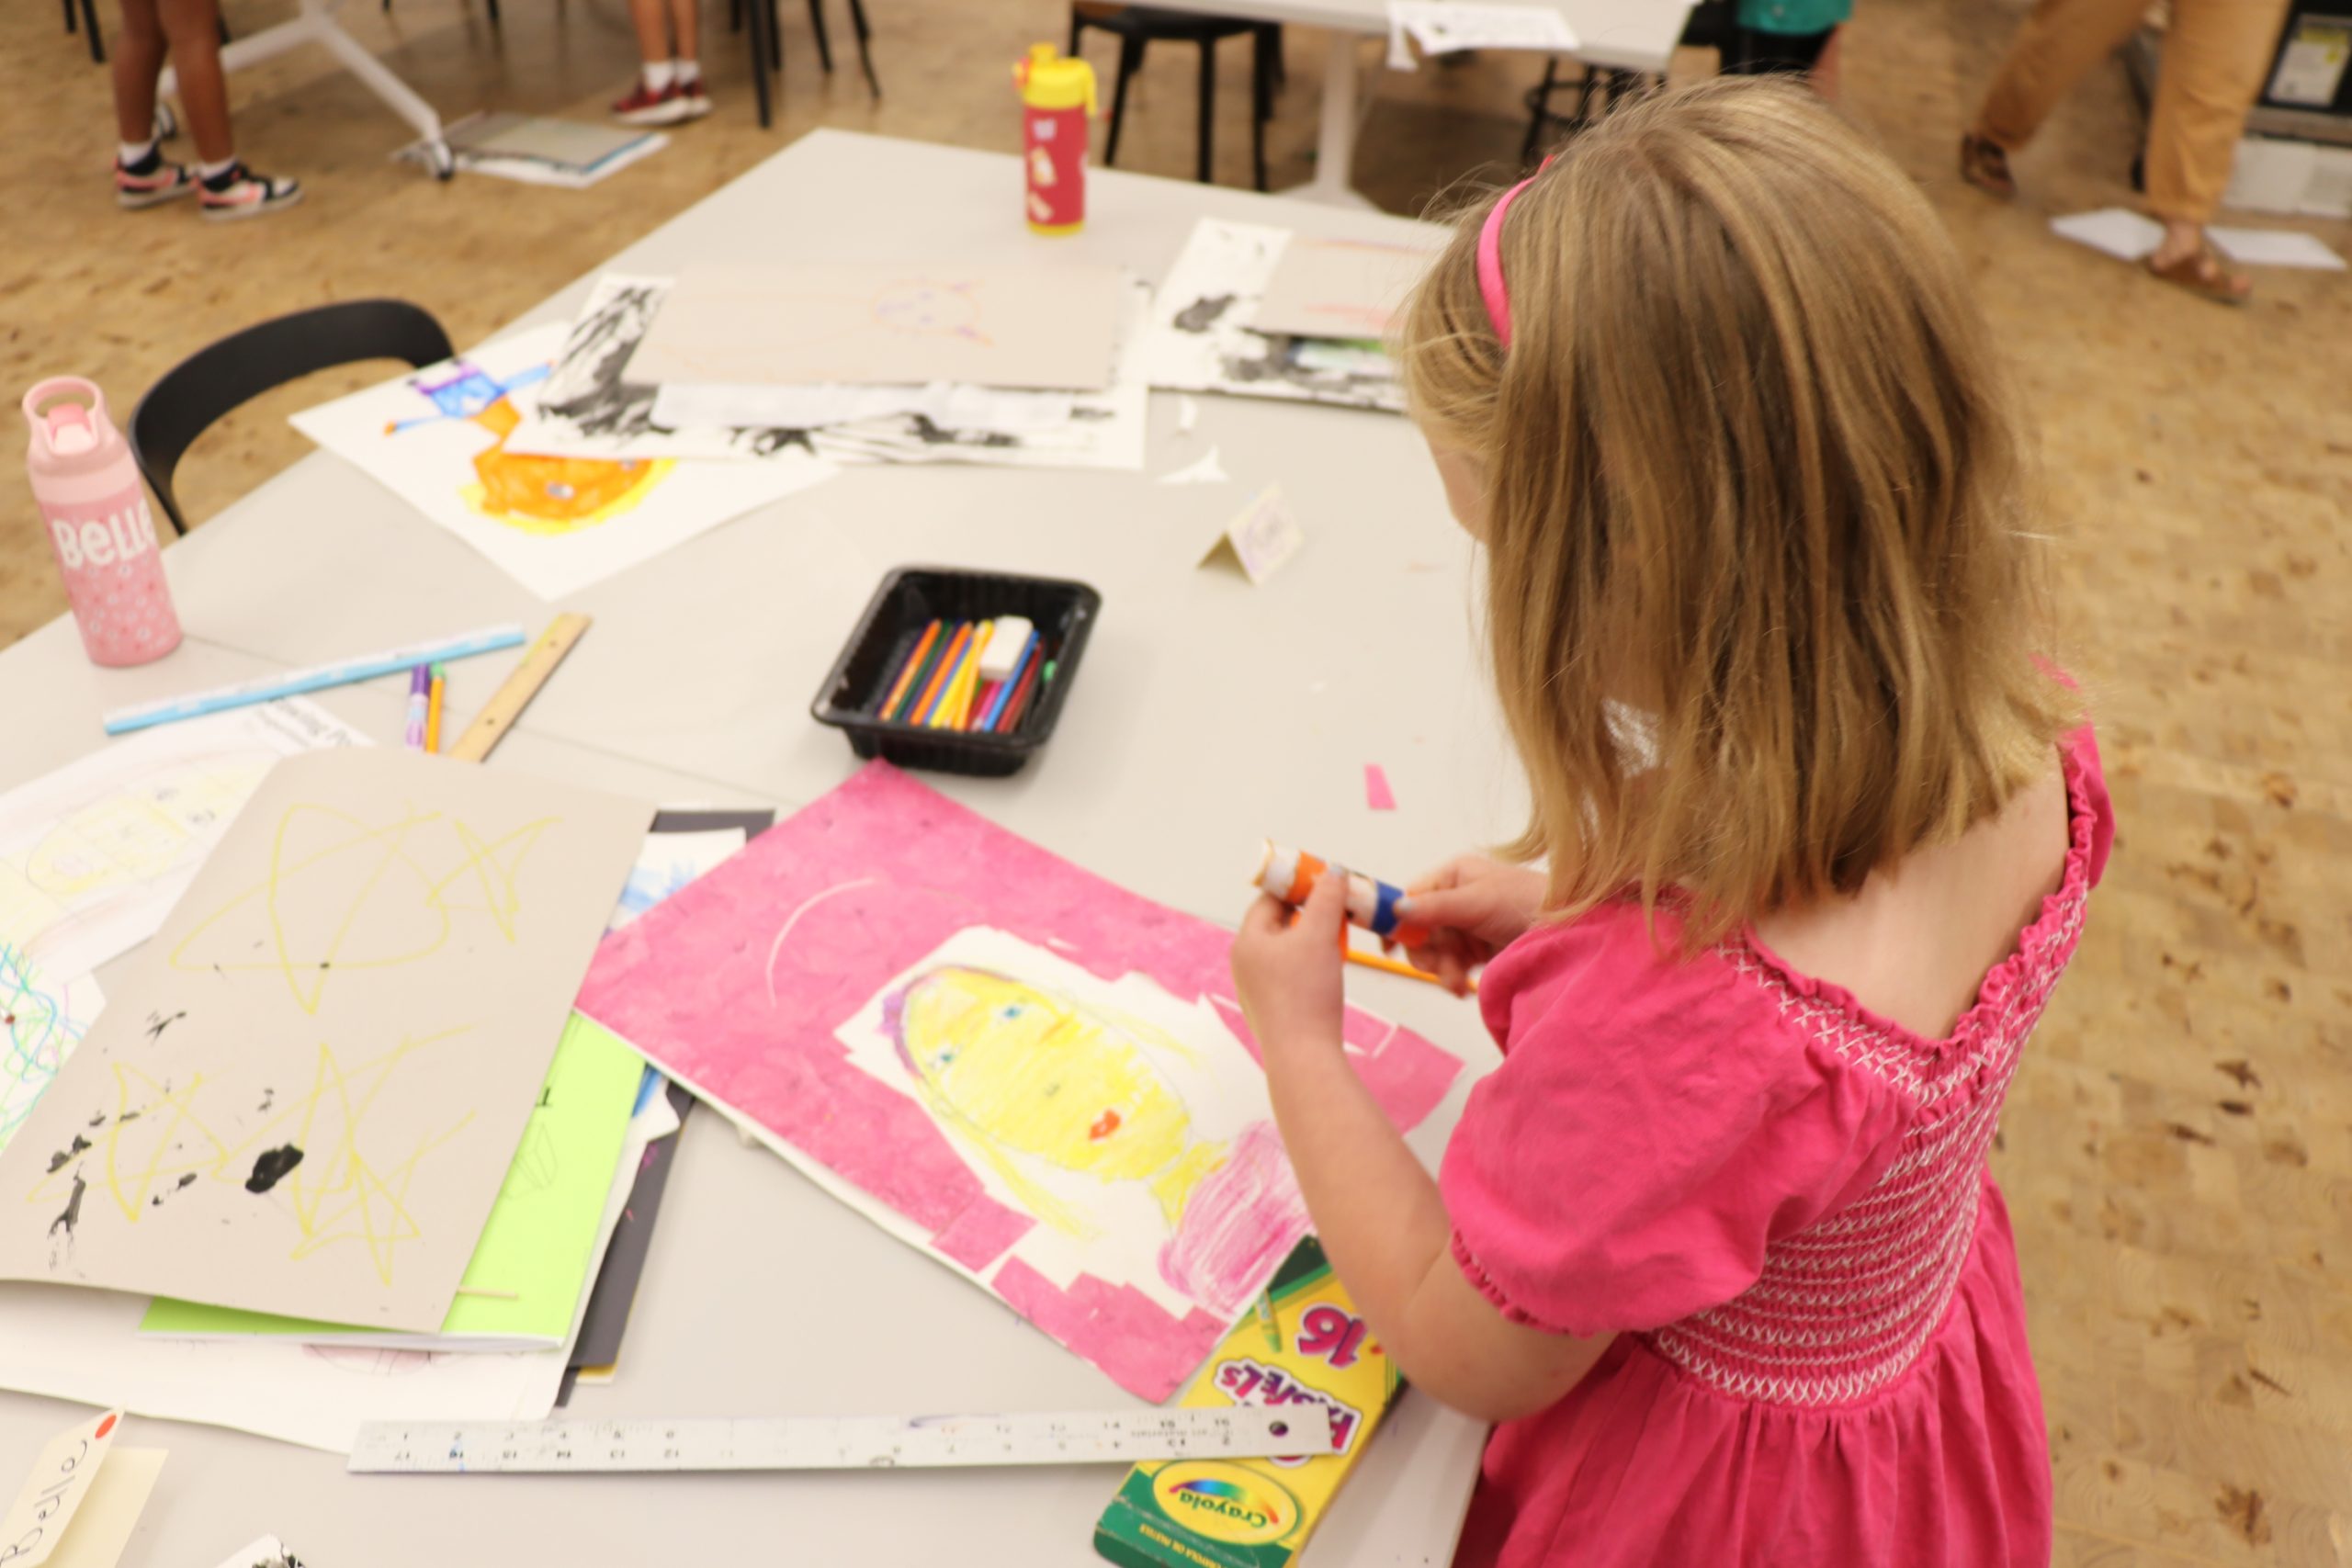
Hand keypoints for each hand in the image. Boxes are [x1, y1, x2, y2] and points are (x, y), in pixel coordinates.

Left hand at [1231, 867, 1347, 1060]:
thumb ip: (1327, 899)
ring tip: (1338, 940)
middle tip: (1339, 910)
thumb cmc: (1306, 994)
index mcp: (1247, 941)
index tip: (1327, 882)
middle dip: (1310, 914)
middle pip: (1279, 923)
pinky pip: (1291, 974)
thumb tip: (1333, 872)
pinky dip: (1310, 965)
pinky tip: (1329, 971)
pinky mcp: (1273, 1008)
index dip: (1299, 887)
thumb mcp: (1320, 935)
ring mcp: (1257, 988)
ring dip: (1313, 939)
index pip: (1271, 899)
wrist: (1304, 1056)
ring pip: (1287, 950)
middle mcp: (1245, 963)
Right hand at [1394, 854, 1546, 994]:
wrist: (1569, 934)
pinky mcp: (1478, 950)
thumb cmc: (1525, 904)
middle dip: (1426, 953)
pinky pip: (1451, 965)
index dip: (1396, 920)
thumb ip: (1434, 907)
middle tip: (1436, 969)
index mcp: (1454, 876)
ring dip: (1441, 969)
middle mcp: (1457, 898)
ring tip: (1457, 983)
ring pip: (1434, 951)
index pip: (1411, 896)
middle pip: (1419, 930)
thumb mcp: (1477, 902)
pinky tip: (1462, 987)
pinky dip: (1452, 977)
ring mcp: (1467, 926)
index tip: (1387, 945)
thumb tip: (1396, 909)